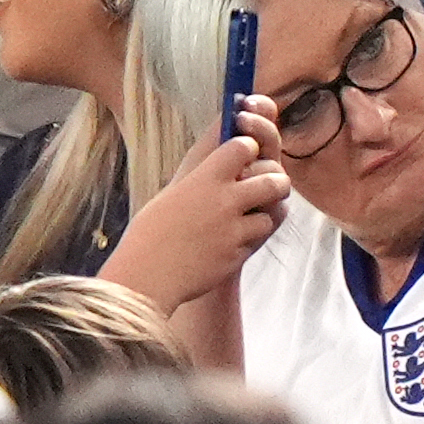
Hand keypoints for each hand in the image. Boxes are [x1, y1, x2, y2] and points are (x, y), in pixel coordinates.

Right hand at [99, 98, 290, 312]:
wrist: (146, 277)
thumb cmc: (153, 232)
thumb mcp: (174, 192)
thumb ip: (204, 172)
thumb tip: (227, 146)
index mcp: (203, 178)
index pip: (245, 146)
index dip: (250, 148)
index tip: (246, 155)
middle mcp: (223, 199)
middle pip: (274, 177)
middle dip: (277, 180)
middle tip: (270, 185)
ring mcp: (234, 228)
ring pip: (274, 210)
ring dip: (265, 212)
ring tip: (250, 214)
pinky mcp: (239, 253)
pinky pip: (260, 237)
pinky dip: (252, 236)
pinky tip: (234, 239)